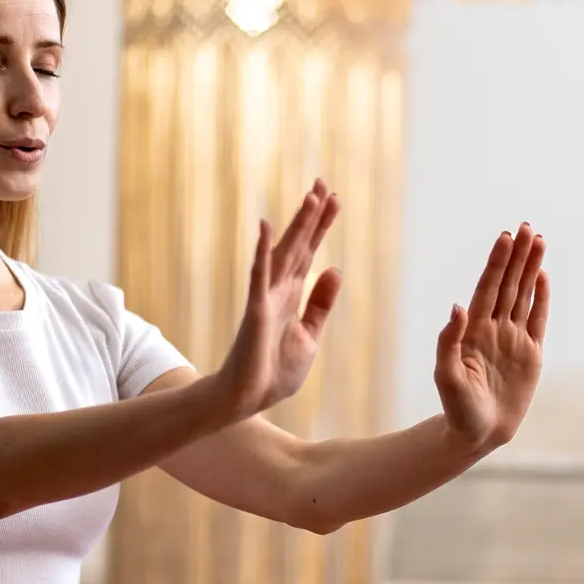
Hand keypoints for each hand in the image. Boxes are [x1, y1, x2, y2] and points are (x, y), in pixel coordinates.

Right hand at [213, 180, 343, 418]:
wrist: (247, 400)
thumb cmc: (273, 371)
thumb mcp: (309, 336)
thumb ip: (320, 304)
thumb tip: (335, 269)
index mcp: (292, 296)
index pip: (309, 253)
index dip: (321, 226)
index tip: (333, 199)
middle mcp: (278, 290)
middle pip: (299, 245)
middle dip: (312, 216)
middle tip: (323, 183)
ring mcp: (265, 299)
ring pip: (284, 254)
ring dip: (296, 226)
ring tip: (310, 197)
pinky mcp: (256, 312)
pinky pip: (259, 278)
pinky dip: (263, 253)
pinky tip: (267, 229)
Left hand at [436, 223, 548, 451]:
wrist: (478, 433)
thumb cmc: (457, 407)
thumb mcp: (446, 376)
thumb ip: (449, 341)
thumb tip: (457, 306)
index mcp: (474, 330)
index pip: (488, 288)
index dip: (497, 263)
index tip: (505, 238)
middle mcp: (494, 328)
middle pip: (508, 284)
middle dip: (517, 256)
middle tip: (526, 227)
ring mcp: (513, 339)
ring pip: (524, 295)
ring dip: (531, 269)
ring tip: (539, 240)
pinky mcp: (531, 353)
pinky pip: (538, 319)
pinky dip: (540, 297)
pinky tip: (543, 276)